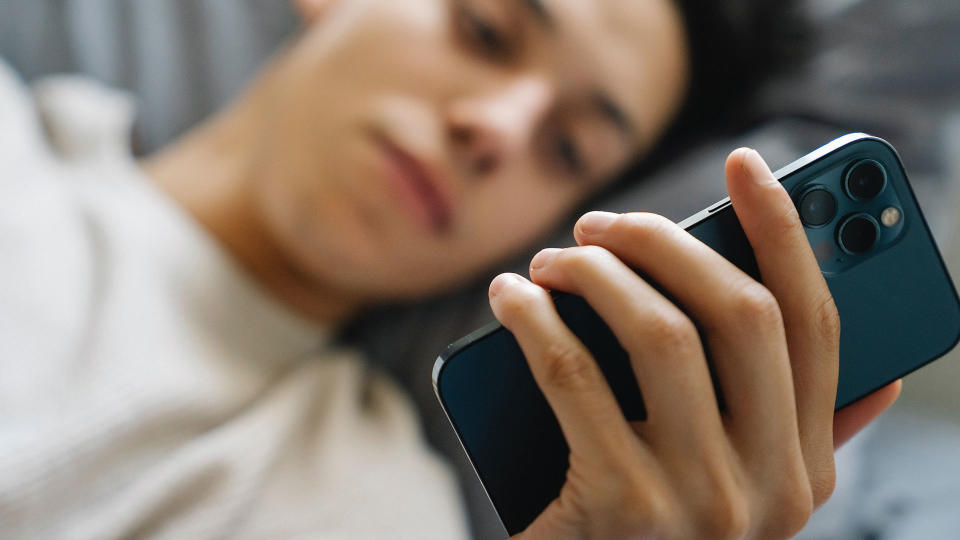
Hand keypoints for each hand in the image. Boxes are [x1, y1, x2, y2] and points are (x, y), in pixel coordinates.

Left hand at [488, 148, 900, 538]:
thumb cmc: (648, 534)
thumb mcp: (741, 495)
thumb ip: (802, 441)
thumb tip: (876, 382)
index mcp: (806, 468)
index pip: (815, 323)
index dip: (786, 232)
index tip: (747, 163)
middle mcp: (772, 485)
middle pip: (739, 313)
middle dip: (664, 243)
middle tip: (601, 224)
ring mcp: (701, 498)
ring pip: (657, 331)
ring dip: (594, 273)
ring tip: (552, 260)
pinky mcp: (621, 505)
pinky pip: (570, 373)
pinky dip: (533, 318)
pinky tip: (511, 297)